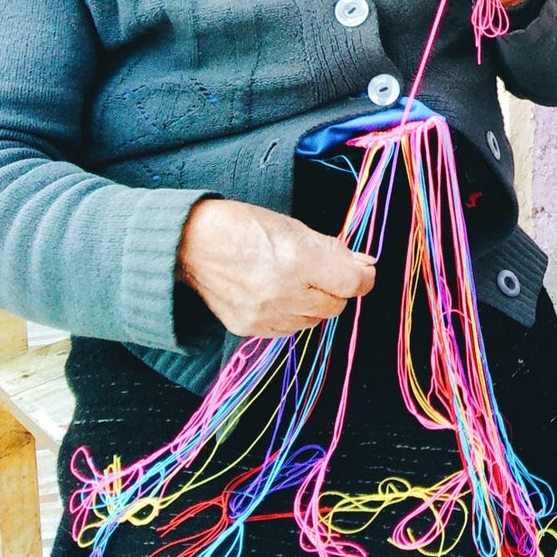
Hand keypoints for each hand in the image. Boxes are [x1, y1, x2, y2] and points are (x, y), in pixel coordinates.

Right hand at [176, 198, 375, 337]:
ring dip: (313, 303)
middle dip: (335, 288)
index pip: (353, 283)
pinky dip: (292, 314)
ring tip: (292, 280)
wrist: (190, 245)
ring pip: (313, 320)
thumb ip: (334, 250)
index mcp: (298, 260)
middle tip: (319, 271)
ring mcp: (264, 315)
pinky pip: (288, 329)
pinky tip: (277, 294)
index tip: (361, 268)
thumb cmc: (244, 227)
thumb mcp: (295, 228)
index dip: (363, 276)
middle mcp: (283, 293)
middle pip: (336, 305)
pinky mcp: (249, 329)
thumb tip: (365, 266)